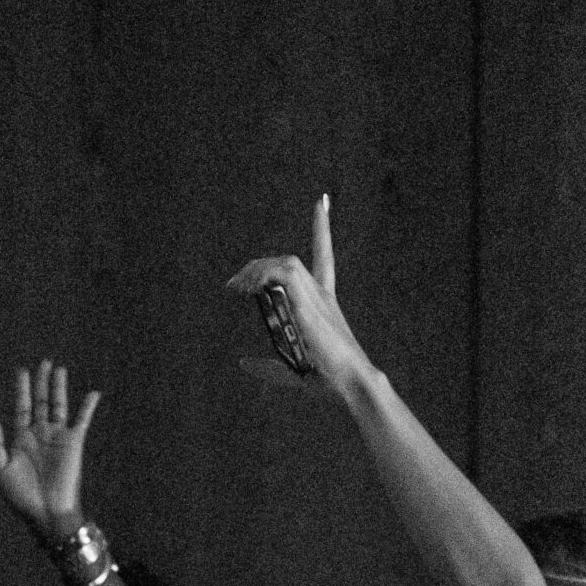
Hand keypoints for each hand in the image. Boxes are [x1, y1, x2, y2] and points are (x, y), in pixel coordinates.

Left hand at [0, 361, 100, 541]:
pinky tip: (94, 393)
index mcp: (21, 439)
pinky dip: (88, 407)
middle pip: (40, 401)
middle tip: (42, 362)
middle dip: (40, 382)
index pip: (21, 407)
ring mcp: (58, 437)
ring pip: (59, 405)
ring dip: (59, 387)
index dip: (21, 388)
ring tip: (58, 368)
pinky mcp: (74, 443)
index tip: (22, 371)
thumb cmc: (20, 495)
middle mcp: (40, 434)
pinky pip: (82, 420)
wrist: (45, 512)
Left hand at [226, 195, 372, 401]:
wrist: (352, 383)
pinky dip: (264, 274)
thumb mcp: (289, 370)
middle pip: (290, 261)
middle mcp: (321, 294)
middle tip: (233, 285)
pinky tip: (248, 289)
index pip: (324, 255)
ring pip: (286, 262)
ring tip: (236, 288)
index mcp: (322, 303)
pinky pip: (284, 274)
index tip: (321, 201)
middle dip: (259, 265)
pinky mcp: (310, 305)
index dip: (322, 227)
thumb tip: (243, 362)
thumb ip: (266, 365)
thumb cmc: (326, 378)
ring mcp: (317, 297)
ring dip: (257, 269)